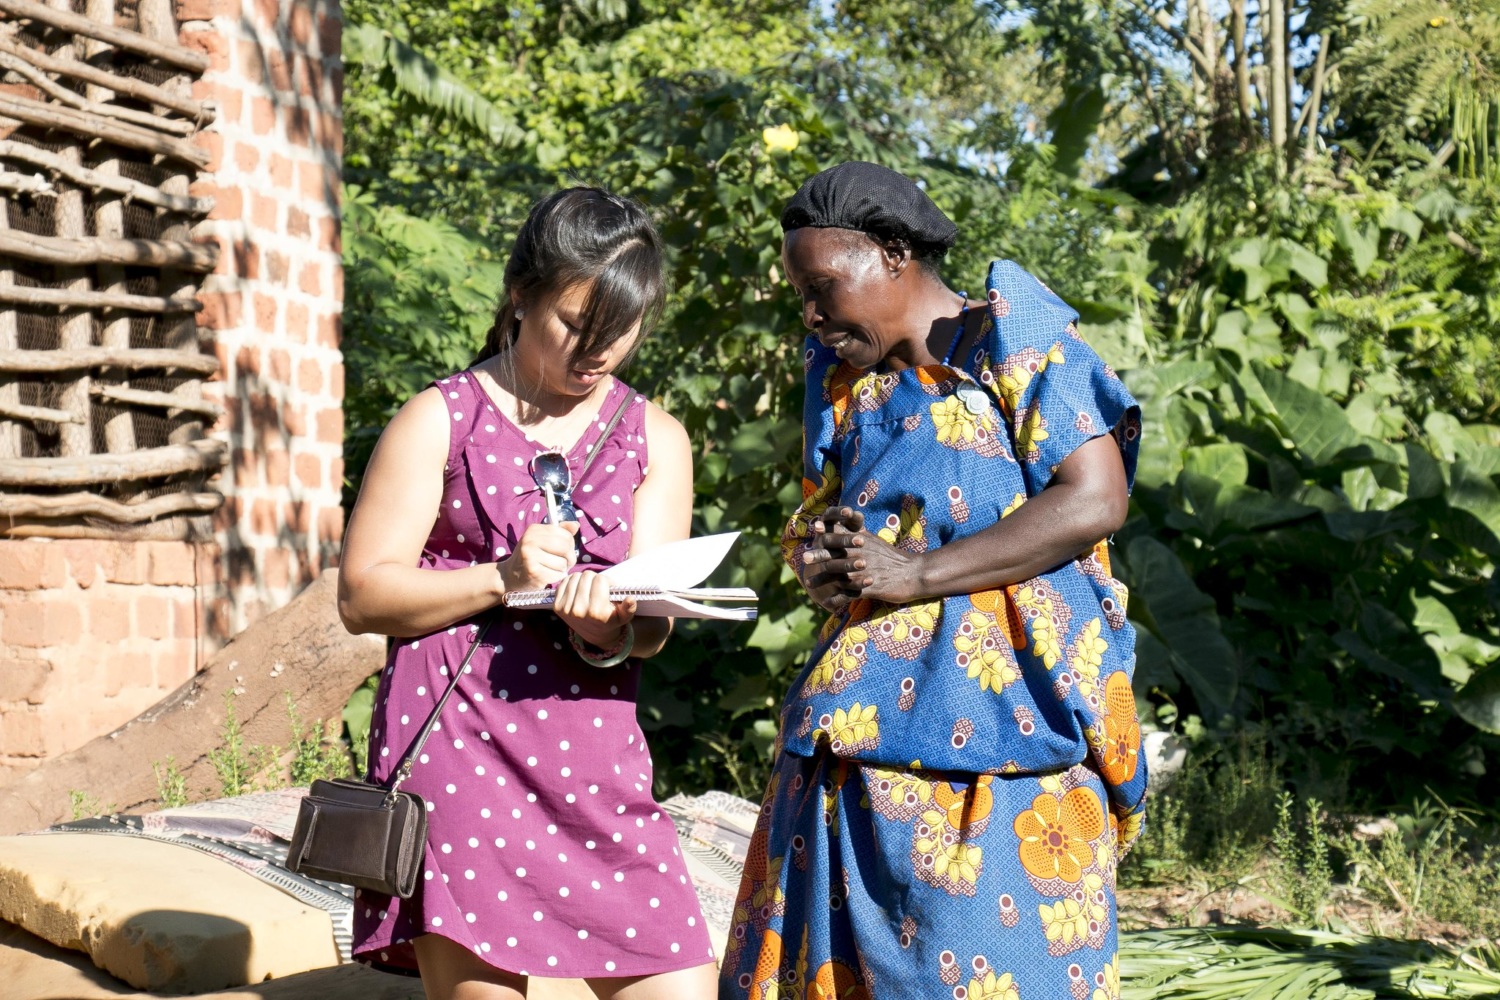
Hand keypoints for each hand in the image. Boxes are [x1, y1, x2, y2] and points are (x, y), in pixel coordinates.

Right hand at [499, 521, 578, 593]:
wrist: (510, 576)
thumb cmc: (530, 557)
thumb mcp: (542, 540)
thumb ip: (560, 532)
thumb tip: (576, 525)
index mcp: (534, 529)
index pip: (566, 535)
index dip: (570, 545)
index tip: (564, 551)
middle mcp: (530, 540)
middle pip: (566, 548)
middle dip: (570, 558)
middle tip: (564, 563)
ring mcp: (530, 556)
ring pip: (563, 563)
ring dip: (562, 569)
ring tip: (552, 569)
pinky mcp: (533, 572)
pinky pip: (557, 575)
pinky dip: (556, 578)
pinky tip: (547, 576)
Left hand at [553, 570, 636, 650]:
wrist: (594, 633)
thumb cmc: (611, 620)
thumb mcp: (624, 616)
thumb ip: (629, 608)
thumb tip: (631, 599)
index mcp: (596, 612)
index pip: (600, 580)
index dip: (607, 581)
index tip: (609, 588)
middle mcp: (579, 611)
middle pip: (587, 576)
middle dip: (595, 579)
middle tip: (598, 588)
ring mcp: (566, 609)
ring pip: (575, 577)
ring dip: (583, 579)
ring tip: (589, 588)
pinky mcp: (556, 606)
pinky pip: (564, 582)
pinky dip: (572, 581)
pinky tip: (578, 588)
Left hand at [802, 506, 923, 609]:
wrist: (913, 573)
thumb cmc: (892, 557)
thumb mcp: (874, 541)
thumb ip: (857, 531)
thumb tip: (842, 521)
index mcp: (863, 543)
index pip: (843, 534)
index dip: (829, 530)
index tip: (816, 528)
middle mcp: (862, 555)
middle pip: (837, 554)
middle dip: (820, 555)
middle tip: (805, 557)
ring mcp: (865, 572)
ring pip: (839, 576)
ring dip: (823, 580)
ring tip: (809, 585)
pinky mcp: (870, 588)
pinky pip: (850, 595)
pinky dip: (838, 599)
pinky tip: (828, 603)